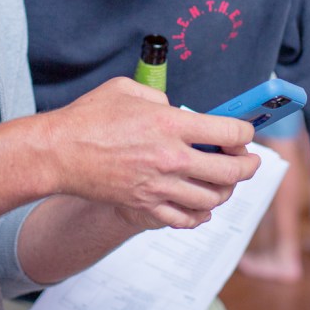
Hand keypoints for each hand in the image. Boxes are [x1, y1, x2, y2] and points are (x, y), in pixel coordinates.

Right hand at [36, 77, 260, 229]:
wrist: (58, 153)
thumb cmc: (88, 118)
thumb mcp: (127, 90)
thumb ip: (159, 97)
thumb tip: (175, 110)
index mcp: (171, 124)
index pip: (230, 132)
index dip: (245, 132)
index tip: (245, 133)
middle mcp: (171, 158)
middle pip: (231, 171)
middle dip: (249, 166)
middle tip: (250, 162)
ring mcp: (159, 186)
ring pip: (212, 199)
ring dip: (226, 191)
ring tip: (224, 182)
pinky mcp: (145, 205)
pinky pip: (185, 219)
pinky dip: (199, 215)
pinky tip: (201, 205)